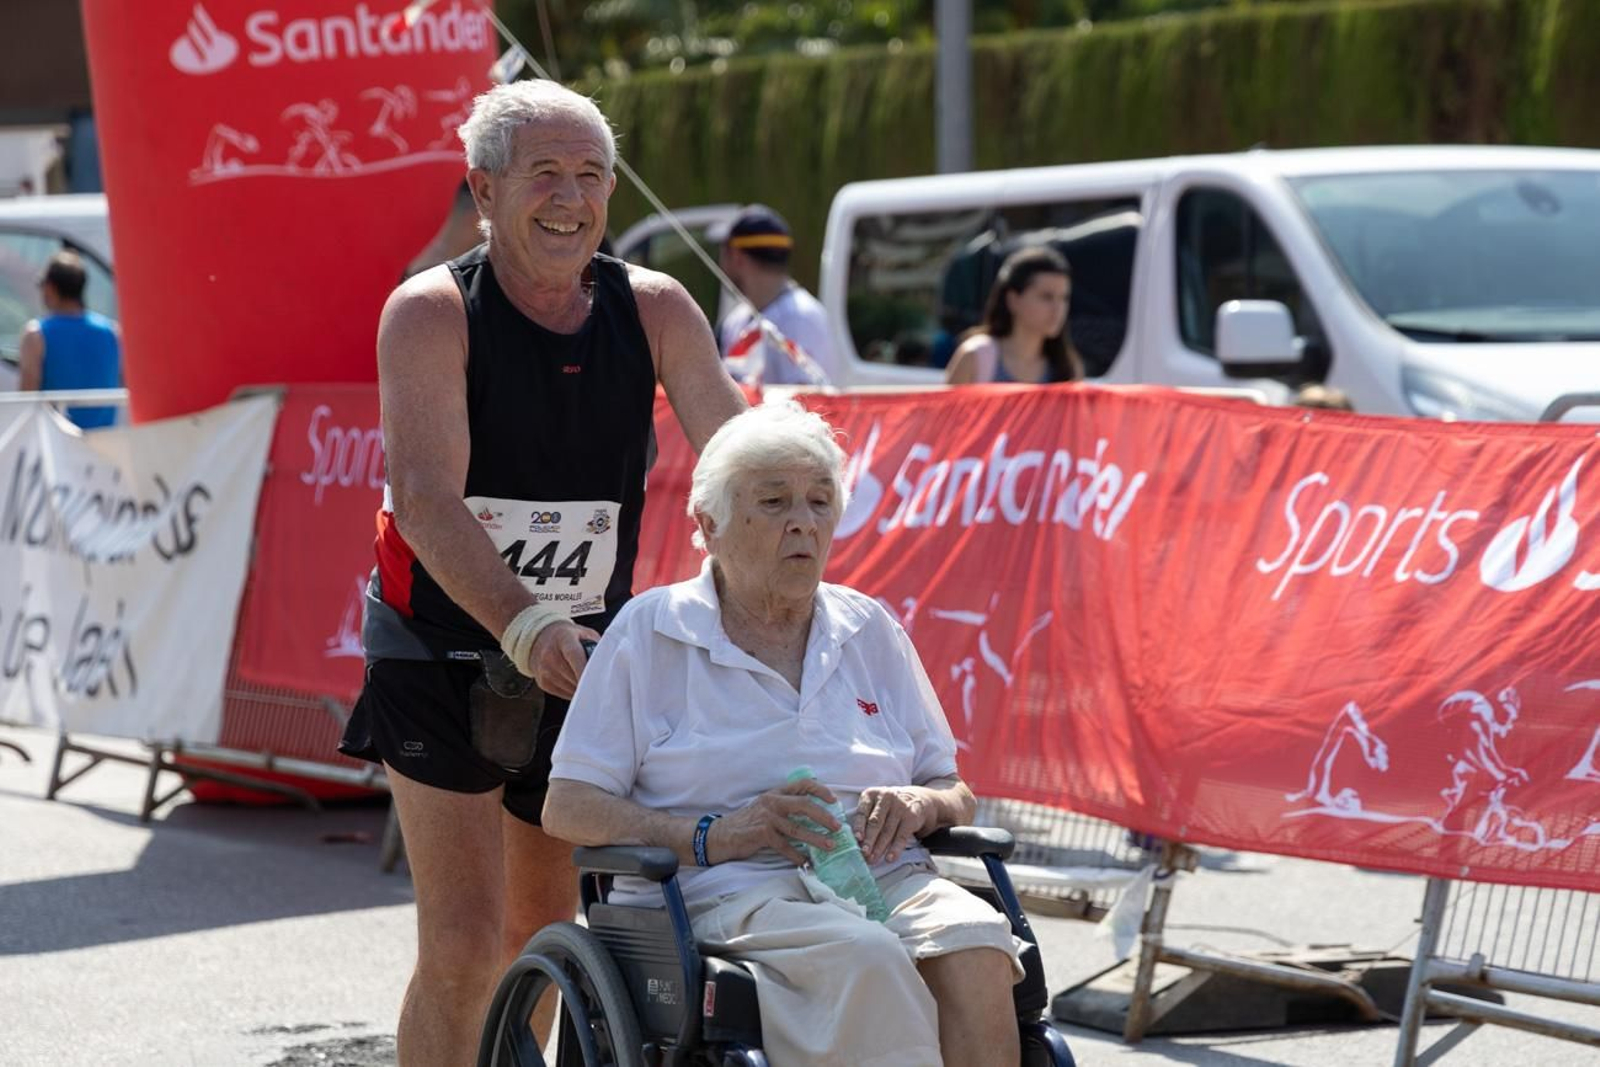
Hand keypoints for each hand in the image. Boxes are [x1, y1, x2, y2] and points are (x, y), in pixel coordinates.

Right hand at [529, 621, 600, 699]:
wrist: (540, 638)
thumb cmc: (568, 636)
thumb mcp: (584, 633)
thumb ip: (597, 646)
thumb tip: (610, 663)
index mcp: (564, 638)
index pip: (575, 655)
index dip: (585, 669)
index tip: (597, 681)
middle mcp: (550, 654)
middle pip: (574, 675)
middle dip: (589, 681)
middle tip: (601, 681)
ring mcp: (544, 670)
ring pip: (571, 688)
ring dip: (582, 687)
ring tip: (586, 678)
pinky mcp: (543, 683)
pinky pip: (564, 694)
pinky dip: (574, 691)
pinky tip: (576, 681)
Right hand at [705, 779, 840, 866]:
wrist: (720, 835)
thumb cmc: (746, 823)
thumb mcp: (765, 807)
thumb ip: (784, 806)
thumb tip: (812, 812)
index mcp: (775, 793)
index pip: (802, 784)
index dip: (820, 790)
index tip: (834, 800)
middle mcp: (772, 802)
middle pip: (804, 805)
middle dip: (823, 816)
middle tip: (837, 827)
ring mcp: (767, 818)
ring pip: (797, 828)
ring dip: (816, 838)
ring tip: (829, 846)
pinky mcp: (761, 834)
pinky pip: (785, 846)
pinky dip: (797, 855)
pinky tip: (805, 862)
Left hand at [853, 786, 934, 863]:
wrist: (914, 799)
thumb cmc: (887, 807)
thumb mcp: (874, 805)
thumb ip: (865, 819)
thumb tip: (857, 842)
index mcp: (871, 794)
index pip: (863, 811)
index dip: (859, 826)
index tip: (857, 838)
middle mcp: (885, 798)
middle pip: (875, 822)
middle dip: (869, 840)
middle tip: (864, 854)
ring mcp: (899, 806)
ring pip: (887, 831)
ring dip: (880, 848)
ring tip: (873, 859)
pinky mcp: (911, 817)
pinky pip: (902, 835)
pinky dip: (895, 848)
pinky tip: (890, 858)